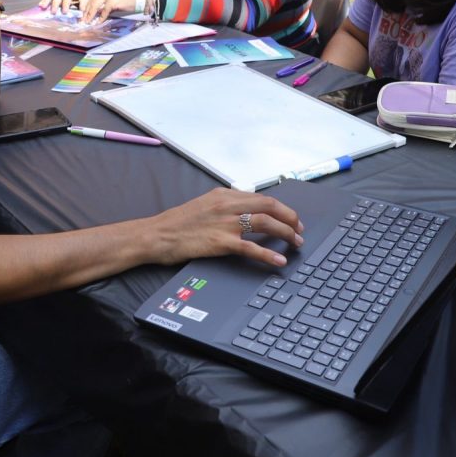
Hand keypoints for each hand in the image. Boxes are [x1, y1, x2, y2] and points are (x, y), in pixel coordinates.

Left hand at [80, 0, 136, 22]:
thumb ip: (104, 3)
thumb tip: (95, 13)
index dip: (86, 7)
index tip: (83, 15)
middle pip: (91, 2)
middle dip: (86, 12)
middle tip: (82, 20)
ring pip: (95, 6)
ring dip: (90, 15)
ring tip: (87, 22)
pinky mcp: (112, 1)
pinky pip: (104, 11)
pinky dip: (101, 18)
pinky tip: (98, 23)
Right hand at [147, 188, 303, 267]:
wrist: (156, 235)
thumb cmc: (177, 224)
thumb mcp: (203, 206)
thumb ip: (224, 206)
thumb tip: (245, 211)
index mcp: (223, 195)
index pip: (261, 197)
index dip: (281, 208)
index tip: (291, 218)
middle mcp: (226, 205)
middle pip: (269, 206)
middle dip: (290, 218)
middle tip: (299, 230)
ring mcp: (224, 223)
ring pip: (265, 223)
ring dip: (285, 233)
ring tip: (296, 243)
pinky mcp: (220, 242)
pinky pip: (251, 247)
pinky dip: (268, 254)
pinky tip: (279, 261)